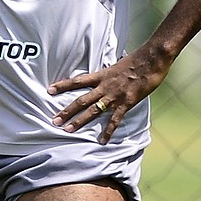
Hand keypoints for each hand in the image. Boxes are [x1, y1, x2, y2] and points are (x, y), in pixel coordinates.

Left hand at [49, 49, 169, 143]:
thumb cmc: (137, 60)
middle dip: (67, 111)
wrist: (152, 59)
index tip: (49, 90)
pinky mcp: (127, 102)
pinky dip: (108, 131)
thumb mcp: (117, 65)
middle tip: (54, 120)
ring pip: (93, 111)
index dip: (62, 85)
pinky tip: (102, 141)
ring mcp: (115, 95)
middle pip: (81, 100)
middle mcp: (104, 86)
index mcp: (101, 75)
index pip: (77, 81)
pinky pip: (115, 120)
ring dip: (80, 121)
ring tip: (68, 130)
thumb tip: (104, 76)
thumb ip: (109, 74)